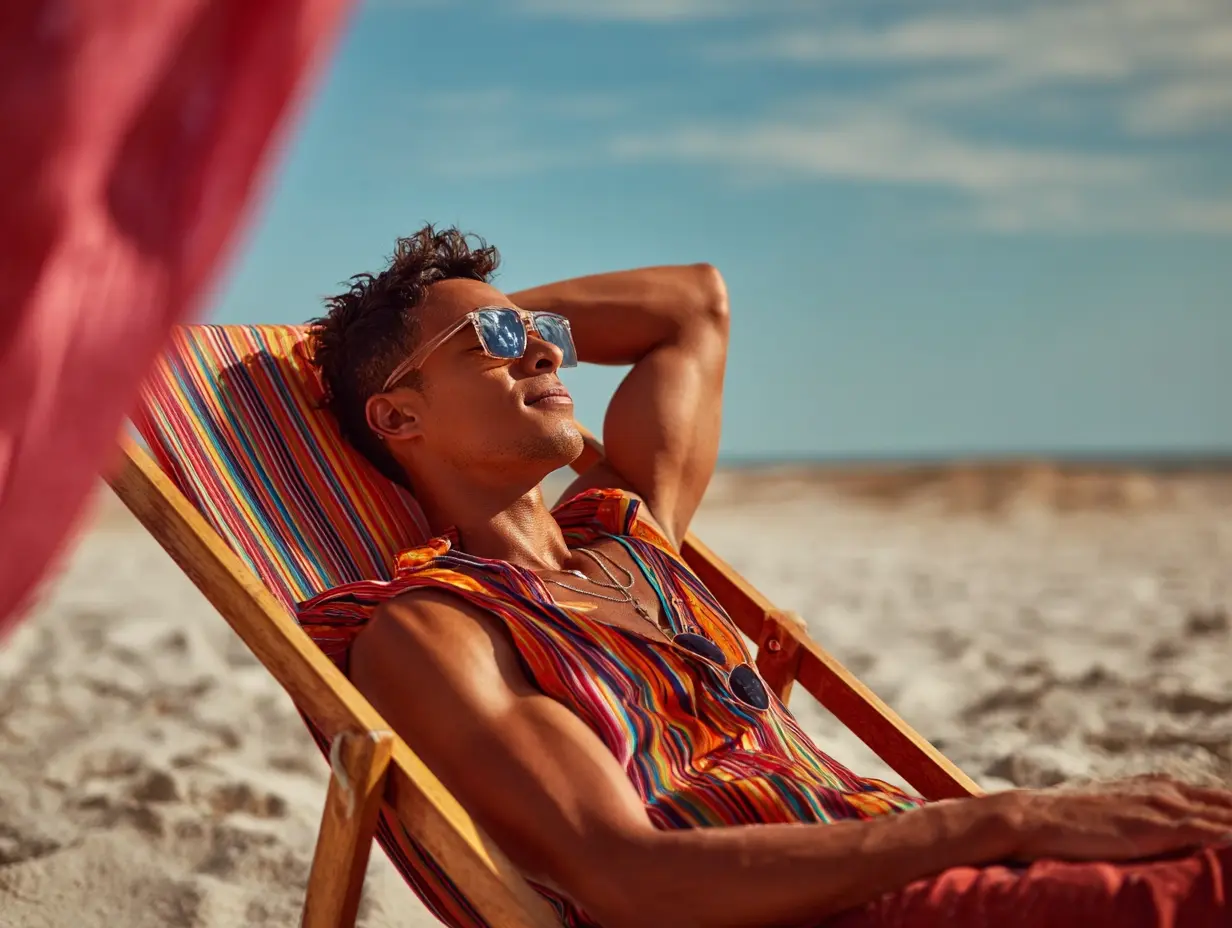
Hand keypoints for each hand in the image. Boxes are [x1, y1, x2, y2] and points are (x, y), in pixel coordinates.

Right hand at [991, 774, 1231, 862]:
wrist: (1034, 817)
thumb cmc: (1067, 822)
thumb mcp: (1115, 813)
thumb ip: (1144, 818)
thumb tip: (1163, 836)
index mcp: (1160, 787)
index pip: (1223, 802)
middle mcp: (1168, 791)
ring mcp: (1164, 807)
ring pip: (1228, 817)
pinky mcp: (1156, 827)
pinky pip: (1213, 832)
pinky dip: (1230, 836)